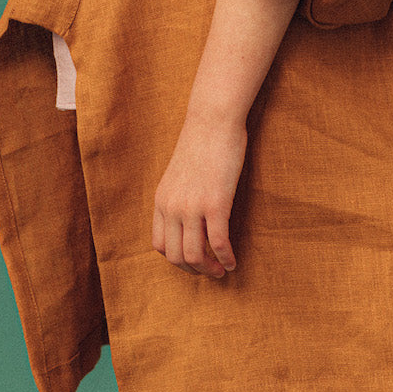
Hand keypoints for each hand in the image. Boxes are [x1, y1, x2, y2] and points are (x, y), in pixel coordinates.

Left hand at [152, 112, 246, 277]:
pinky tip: (233, 262)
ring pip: (195, 255)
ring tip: (221, 270)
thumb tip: (188, 215)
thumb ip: (179, 195)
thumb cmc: (202, 142)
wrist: (213, 120)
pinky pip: (218, 243)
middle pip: (175, 256)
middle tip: (210, 271)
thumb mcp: (179, 173)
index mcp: (162, 200)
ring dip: (209, 269)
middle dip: (193, 270)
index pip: (159, 245)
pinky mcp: (215, 204)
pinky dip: (225, 258)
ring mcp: (192, 207)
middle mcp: (172, 207)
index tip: (193, 259)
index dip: (176, 258)